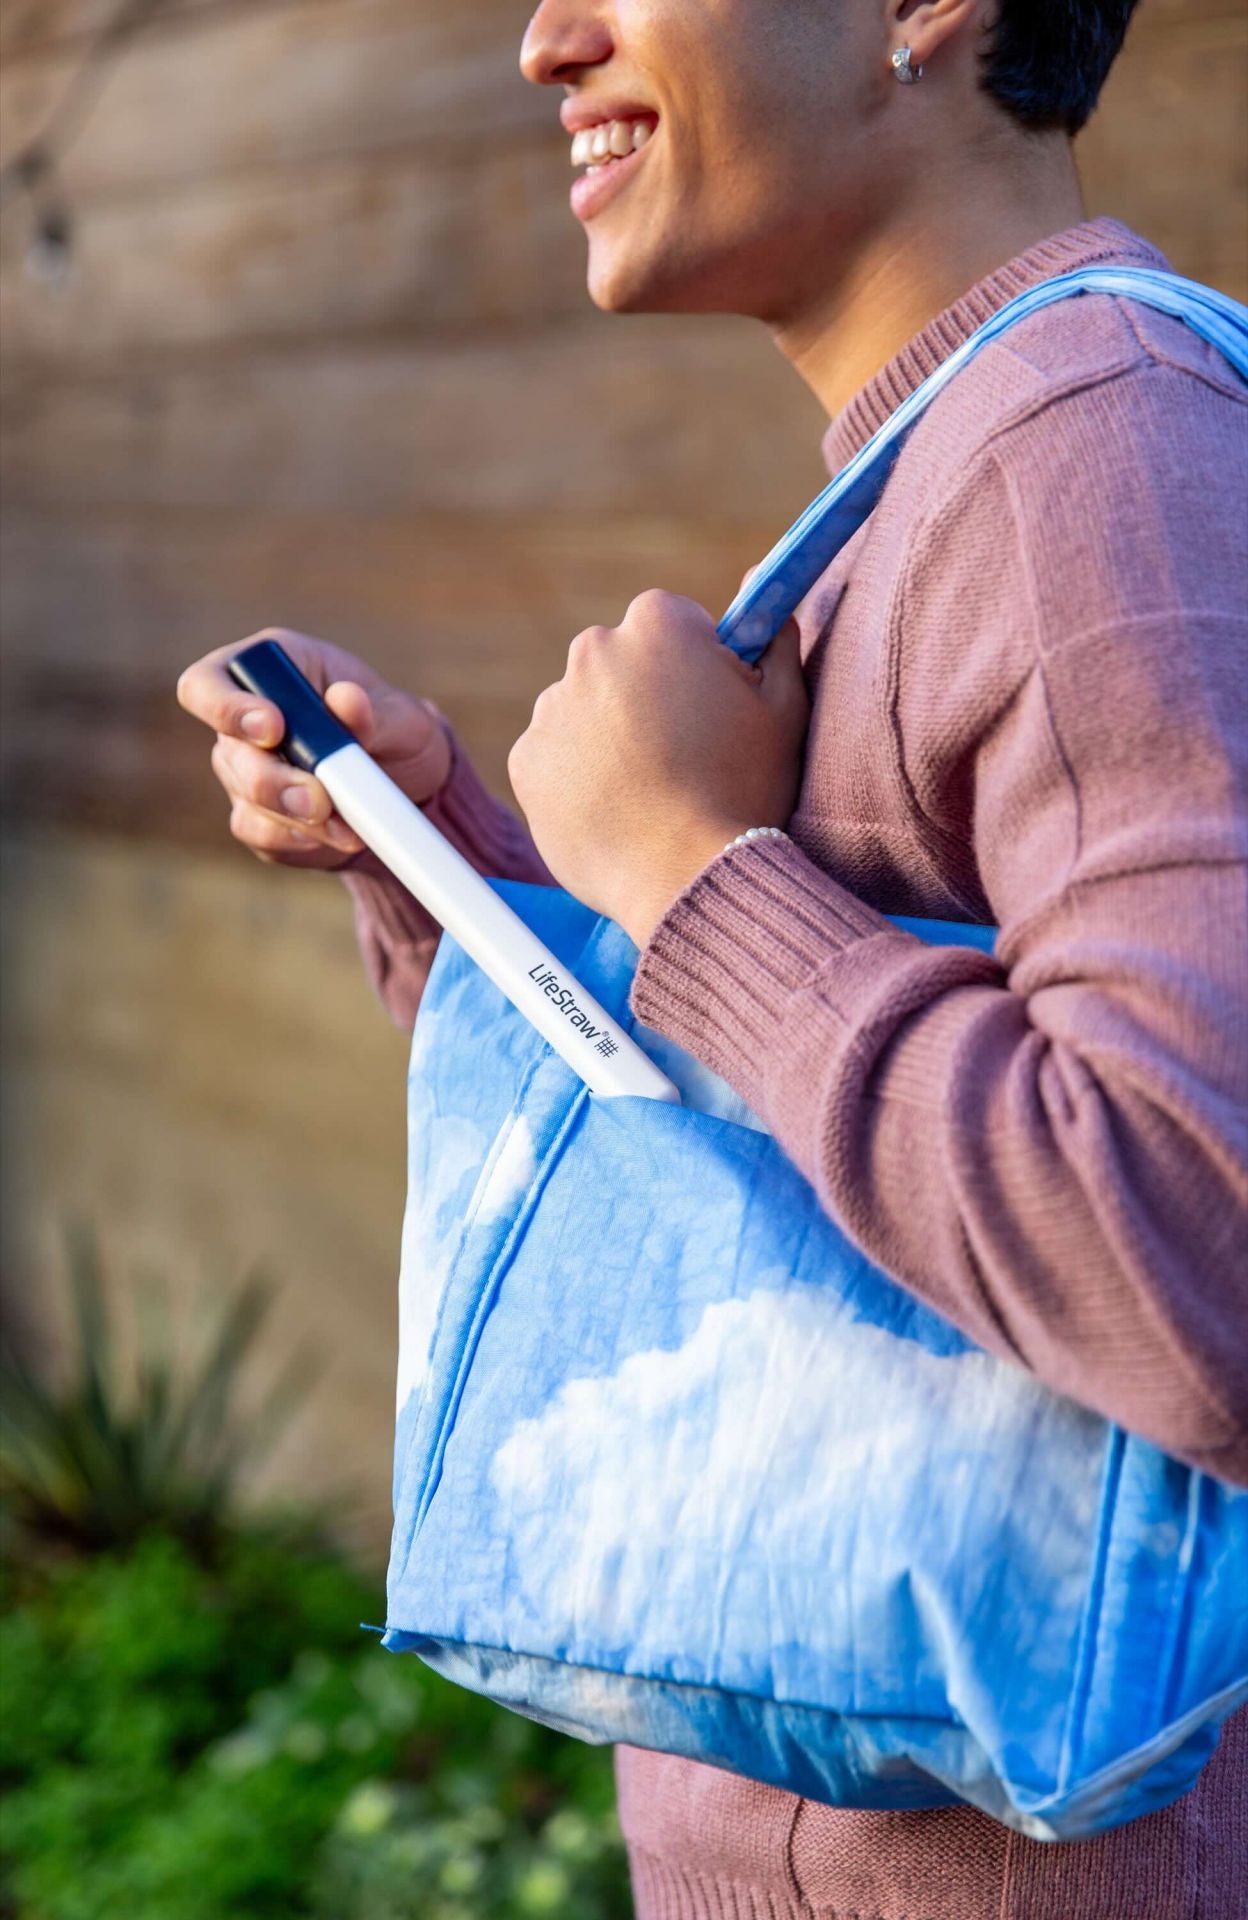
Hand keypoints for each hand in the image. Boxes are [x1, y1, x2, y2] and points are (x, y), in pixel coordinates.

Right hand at [176, 627, 450, 869]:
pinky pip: (262, 835)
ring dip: (297, 817)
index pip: (207, 683)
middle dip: (273, 782)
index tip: (273, 728)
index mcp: (270, 669)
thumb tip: (346, 699)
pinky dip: (301, 841)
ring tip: (348, 826)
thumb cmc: (397, 732)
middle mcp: (244, 721)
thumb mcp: (402, 717)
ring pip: (247, 800)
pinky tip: (338, 836)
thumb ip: (373, 711)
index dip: (226, 707)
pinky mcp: (259, 817)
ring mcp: (245, 772)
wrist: (408, 787)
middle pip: (229, 754)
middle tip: (319, 801)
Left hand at [507, 591, 808, 946]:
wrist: (683, 876)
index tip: (713, 709)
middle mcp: (592, 650)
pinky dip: (579, 777)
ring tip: (649, 793)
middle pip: (623, 663)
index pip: (677, 624)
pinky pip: (556, 757)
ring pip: (586, 710)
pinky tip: (617, 810)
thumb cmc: (744, 790)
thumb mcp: (786, 711)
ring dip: (610, 737)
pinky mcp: (525, 759)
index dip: (700, 666)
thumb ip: (777, 647)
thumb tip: (772, 612)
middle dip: (647, 695)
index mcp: (657, 623)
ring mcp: (552, 706)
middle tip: (683, 757)